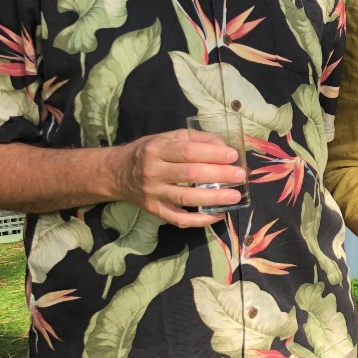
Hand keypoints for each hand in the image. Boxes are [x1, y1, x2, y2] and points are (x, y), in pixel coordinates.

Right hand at [113, 129, 246, 227]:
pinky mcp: (154, 210)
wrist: (117, 173)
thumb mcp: (168, 137)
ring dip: (214, 198)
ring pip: (186, 198)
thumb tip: (224, 147)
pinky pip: (178, 219)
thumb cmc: (148, 152)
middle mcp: (154, 172)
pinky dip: (200, 220)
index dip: (212, 154)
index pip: (188, 152)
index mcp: (157, 149)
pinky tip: (218, 215)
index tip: (233, 156)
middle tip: (240, 175)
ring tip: (235, 197)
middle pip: (190, 174)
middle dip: (219, 175)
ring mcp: (153, 194)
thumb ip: (196, 139)